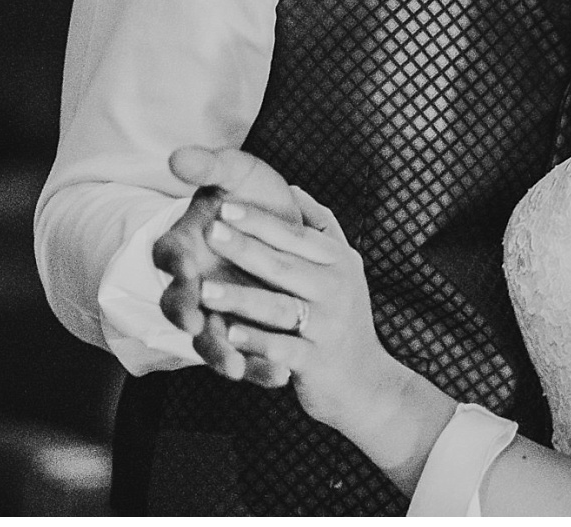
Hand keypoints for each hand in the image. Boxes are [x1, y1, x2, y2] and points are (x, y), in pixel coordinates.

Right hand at [155, 146, 303, 383]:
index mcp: (185, 244)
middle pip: (179, 304)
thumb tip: (178, 155)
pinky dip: (258, 368)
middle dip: (187, 313)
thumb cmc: (252, 198)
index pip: (166, 255)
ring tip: (233, 368)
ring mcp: (217, 311)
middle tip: (196, 321)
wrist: (284, 227)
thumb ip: (209, 167)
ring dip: (218, 352)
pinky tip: (280, 377)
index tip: (183, 265)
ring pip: (208, 338)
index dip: (173, 262)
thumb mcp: (235, 175)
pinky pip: (246, 356)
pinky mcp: (242, 333)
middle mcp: (195, 283)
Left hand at [198, 189, 396, 433]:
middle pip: (284, 265)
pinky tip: (227, 335)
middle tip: (209, 230)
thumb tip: (292, 188)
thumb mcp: (344, 266)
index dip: (261, 220)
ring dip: (241, 298)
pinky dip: (255, 342)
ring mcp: (327, 327)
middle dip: (245, 248)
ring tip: (204, 289)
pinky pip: (281, 349)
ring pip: (279, 308)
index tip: (226, 205)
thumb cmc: (344, 316)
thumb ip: (320, 227)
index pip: (297, 235)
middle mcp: (336, 289)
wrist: (365, 381)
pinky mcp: (315, 362)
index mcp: (338, 261)